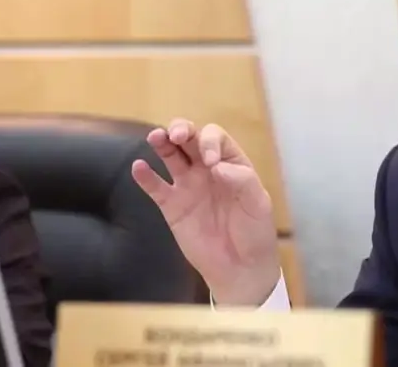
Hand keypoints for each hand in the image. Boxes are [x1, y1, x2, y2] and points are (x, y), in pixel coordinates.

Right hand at [131, 119, 280, 305]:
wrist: (240, 267)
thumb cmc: (255, 233)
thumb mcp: (258, 204)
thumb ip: (241, 181)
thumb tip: (215, 165)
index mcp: (231, 163)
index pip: (215, 138)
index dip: (210, 142)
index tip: (211, 162)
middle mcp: (207, 169)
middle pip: (190, 138)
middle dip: (182, 129)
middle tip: (177, 135)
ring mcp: (188, 186)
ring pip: (170, 156)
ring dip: (161, 143)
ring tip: (155, 138)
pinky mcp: (172, 206)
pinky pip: (156, 187)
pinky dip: (145, 177)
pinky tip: (139, 168)